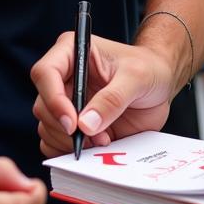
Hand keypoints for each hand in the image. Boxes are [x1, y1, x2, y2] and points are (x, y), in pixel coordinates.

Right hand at [31, 31, 173, 156]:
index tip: (73, 123)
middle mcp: (64, 76)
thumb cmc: (149, 68)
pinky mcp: (71, 125)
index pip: (45, 73)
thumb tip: (85, 124)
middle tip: (98, 136)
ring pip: (46, 128)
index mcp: (73, 51)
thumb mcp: (137, 77)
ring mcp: (66, 102)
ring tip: (103, 139)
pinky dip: (70, 151)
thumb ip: (113, 98)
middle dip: (67, 128)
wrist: (160, 85)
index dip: (54, 99)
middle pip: (43, 106)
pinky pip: (54, 144)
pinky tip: (95, 146)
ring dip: (71, 142)